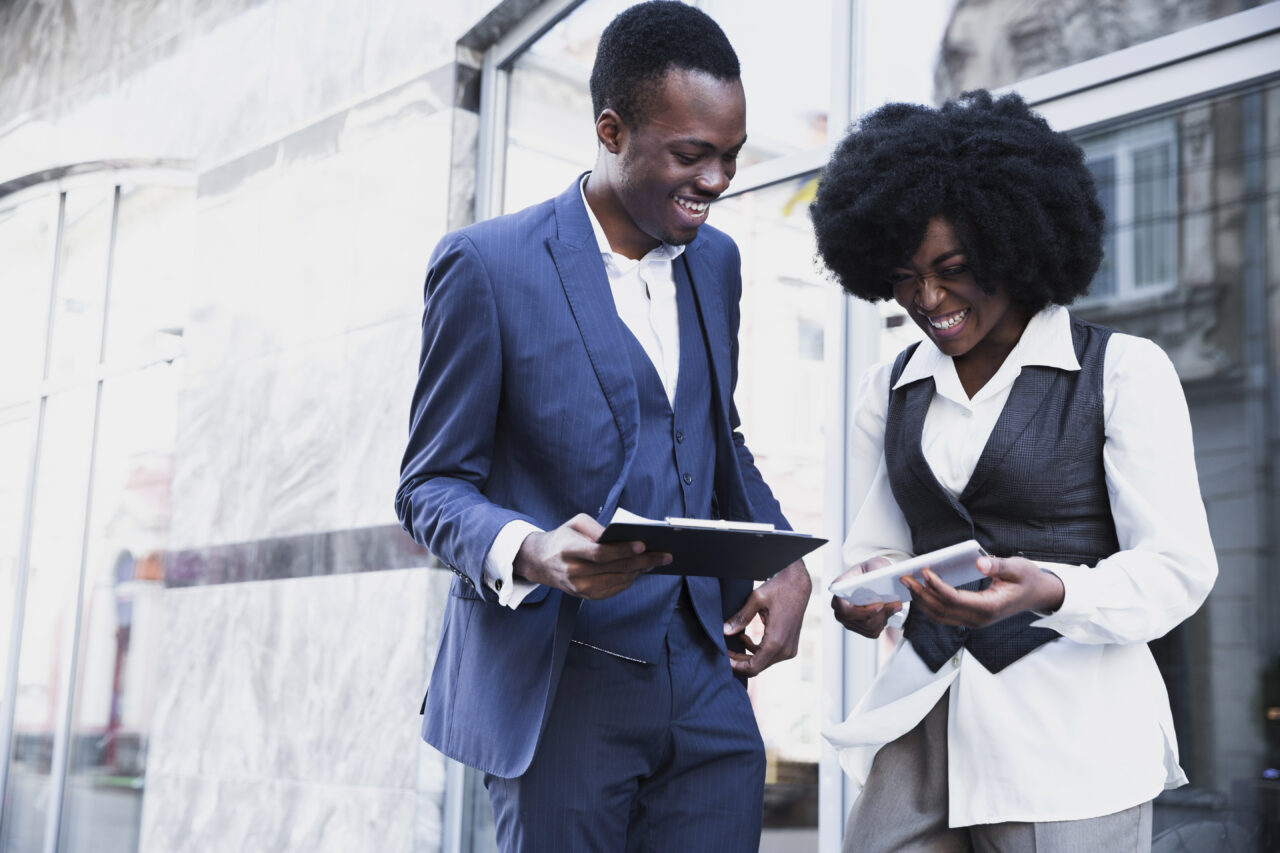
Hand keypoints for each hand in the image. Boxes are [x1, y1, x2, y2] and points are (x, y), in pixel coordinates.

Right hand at [514, 513, 670, 599]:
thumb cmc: (562, 538)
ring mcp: (581, 588)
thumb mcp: (575, 523)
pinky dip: (630, 579)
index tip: (643, 544)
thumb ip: (597, 528)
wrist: (541, 562)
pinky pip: (615, 588)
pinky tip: (640, 569)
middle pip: (615, 569)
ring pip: (619, 580)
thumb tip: (621, 536)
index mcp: (570, 551)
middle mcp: (575, 573)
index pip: (600, 554)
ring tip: (657, 560)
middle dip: (643, 562)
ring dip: (640, 571)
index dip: (622, 550)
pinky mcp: (587, 596)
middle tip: (664, 555)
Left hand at [723, 560, 811, 676]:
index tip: (723, 658)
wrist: (798, 584)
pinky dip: (756, 650)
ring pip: (763, 662)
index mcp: (776, 642)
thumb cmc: (779, 589)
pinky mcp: (790, 646)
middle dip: (738, 661)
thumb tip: (724, 632)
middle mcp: (785, 650)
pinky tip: (745, 637)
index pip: (753, 668)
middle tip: (724, 650)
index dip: (735, 666)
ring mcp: (789, 649)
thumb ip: (740, 618)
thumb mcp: (756, 600)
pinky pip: (770, 655)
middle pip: (757, 667)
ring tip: (733, 640)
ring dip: (746, 655)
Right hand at [830, 557, 900, 637]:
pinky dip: (883, 623)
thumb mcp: (874, 565)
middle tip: (895, 605)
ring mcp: (847, 619)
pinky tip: (887, 612)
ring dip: (884, 618)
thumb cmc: (872, 570)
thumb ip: (876, 570)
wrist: (875, 578)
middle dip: (878, 614)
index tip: (879, 604)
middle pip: (855, 620)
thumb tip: (878, 578)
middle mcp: (839, 606)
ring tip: (894, 606)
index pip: (843, 607)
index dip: (861, 610)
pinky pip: (872, 632)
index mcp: (838, 588)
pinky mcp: (858, 627)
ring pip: (866, 627)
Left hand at [899, 555, 1064, 627]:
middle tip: (904, 577)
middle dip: (920, 594)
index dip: (936, 586)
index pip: (954, 599)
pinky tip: (921, 591)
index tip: (924, 571)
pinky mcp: (972, 618)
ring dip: (922, 601)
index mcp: (989, 607)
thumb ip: (998, 566)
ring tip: (908, 584)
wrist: (1040, 594)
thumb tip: (980, 562)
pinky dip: (930, 604)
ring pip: (940, 616)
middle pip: (941, 611)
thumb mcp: (1018, 568)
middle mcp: (979, 619)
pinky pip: (945, 615)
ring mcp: (975, 621)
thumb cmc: (1028, 579)